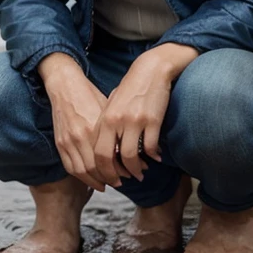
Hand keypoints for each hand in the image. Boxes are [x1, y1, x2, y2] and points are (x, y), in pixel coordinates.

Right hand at [38, 53, 128, 191]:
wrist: (65, 85)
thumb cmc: (89, 94)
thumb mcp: (106, 109)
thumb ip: (114, 129)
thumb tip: (131, 147)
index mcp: (95, 127)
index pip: (110, 157)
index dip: (121, 168)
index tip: (130, 172)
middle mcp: (81, 137)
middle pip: (97, 168)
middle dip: (111, 178)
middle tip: (121, 181)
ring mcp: (68, 141)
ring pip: (83, 172)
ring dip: (96, 181)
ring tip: (107, 184)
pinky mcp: (60, 143)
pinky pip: (70, 167)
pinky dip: (82, 177)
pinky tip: (91, 180)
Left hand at [94, 43, 198, 185]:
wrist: (151, 69)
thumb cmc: (132, 87)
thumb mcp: (113, 104)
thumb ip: (107, 125)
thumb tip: (107, 149)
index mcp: (105, 118)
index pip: (97, 153)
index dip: (102, 171)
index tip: (109, 178)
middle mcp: (117, 121)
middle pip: (109, 158)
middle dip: (115, 176)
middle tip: (122, 183)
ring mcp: (135, 121)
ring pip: (131, 156)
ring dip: (136, 170)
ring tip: (140, 173)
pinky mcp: (152, 120)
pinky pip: (150, 147)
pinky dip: (153, 156)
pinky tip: (156, 157)